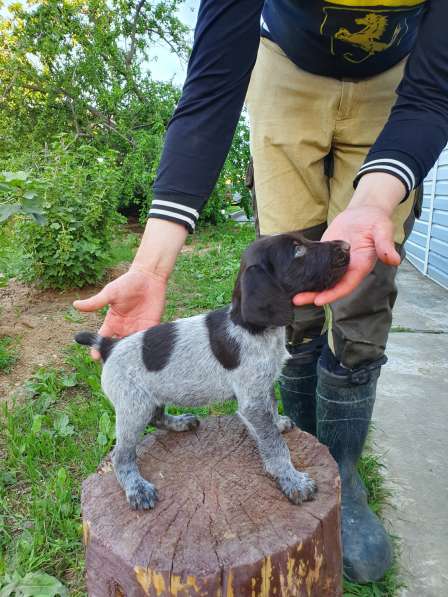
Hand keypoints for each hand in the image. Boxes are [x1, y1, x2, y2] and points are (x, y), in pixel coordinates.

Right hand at [73, 218, 187, 358]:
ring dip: (130, 354)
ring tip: (127, 360)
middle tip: (114, 363)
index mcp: (112, 322)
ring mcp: (138, 329)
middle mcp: (124, 328)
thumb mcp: (110, 293)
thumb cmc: (127, 283)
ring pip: (132, 347)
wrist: (149, 277)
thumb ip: (95, 302)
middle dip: (115, 356)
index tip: (95, 357)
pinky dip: (144, 347)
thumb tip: (75, 305)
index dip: (98, 348)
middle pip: (118, 347)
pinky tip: (142, 353)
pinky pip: (147, 341)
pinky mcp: (151, 327)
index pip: (103, 339)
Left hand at [293, 173, 404, 305]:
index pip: (346, 285)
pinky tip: (291, 277)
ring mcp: (334, 263)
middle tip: (297, 300)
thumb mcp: (383, 230)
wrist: (365, 212)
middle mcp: (346, 269)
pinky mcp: (325, 254)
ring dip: (307, 288)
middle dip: (314, 296)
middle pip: (330, 287)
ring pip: (320, 280)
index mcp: (360, 267)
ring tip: (291, 294)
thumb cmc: (376, 222)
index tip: (319, 301)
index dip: (333, 294)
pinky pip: (314, 267)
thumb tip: (394, 260)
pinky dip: (304, 274)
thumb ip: (385, 245)